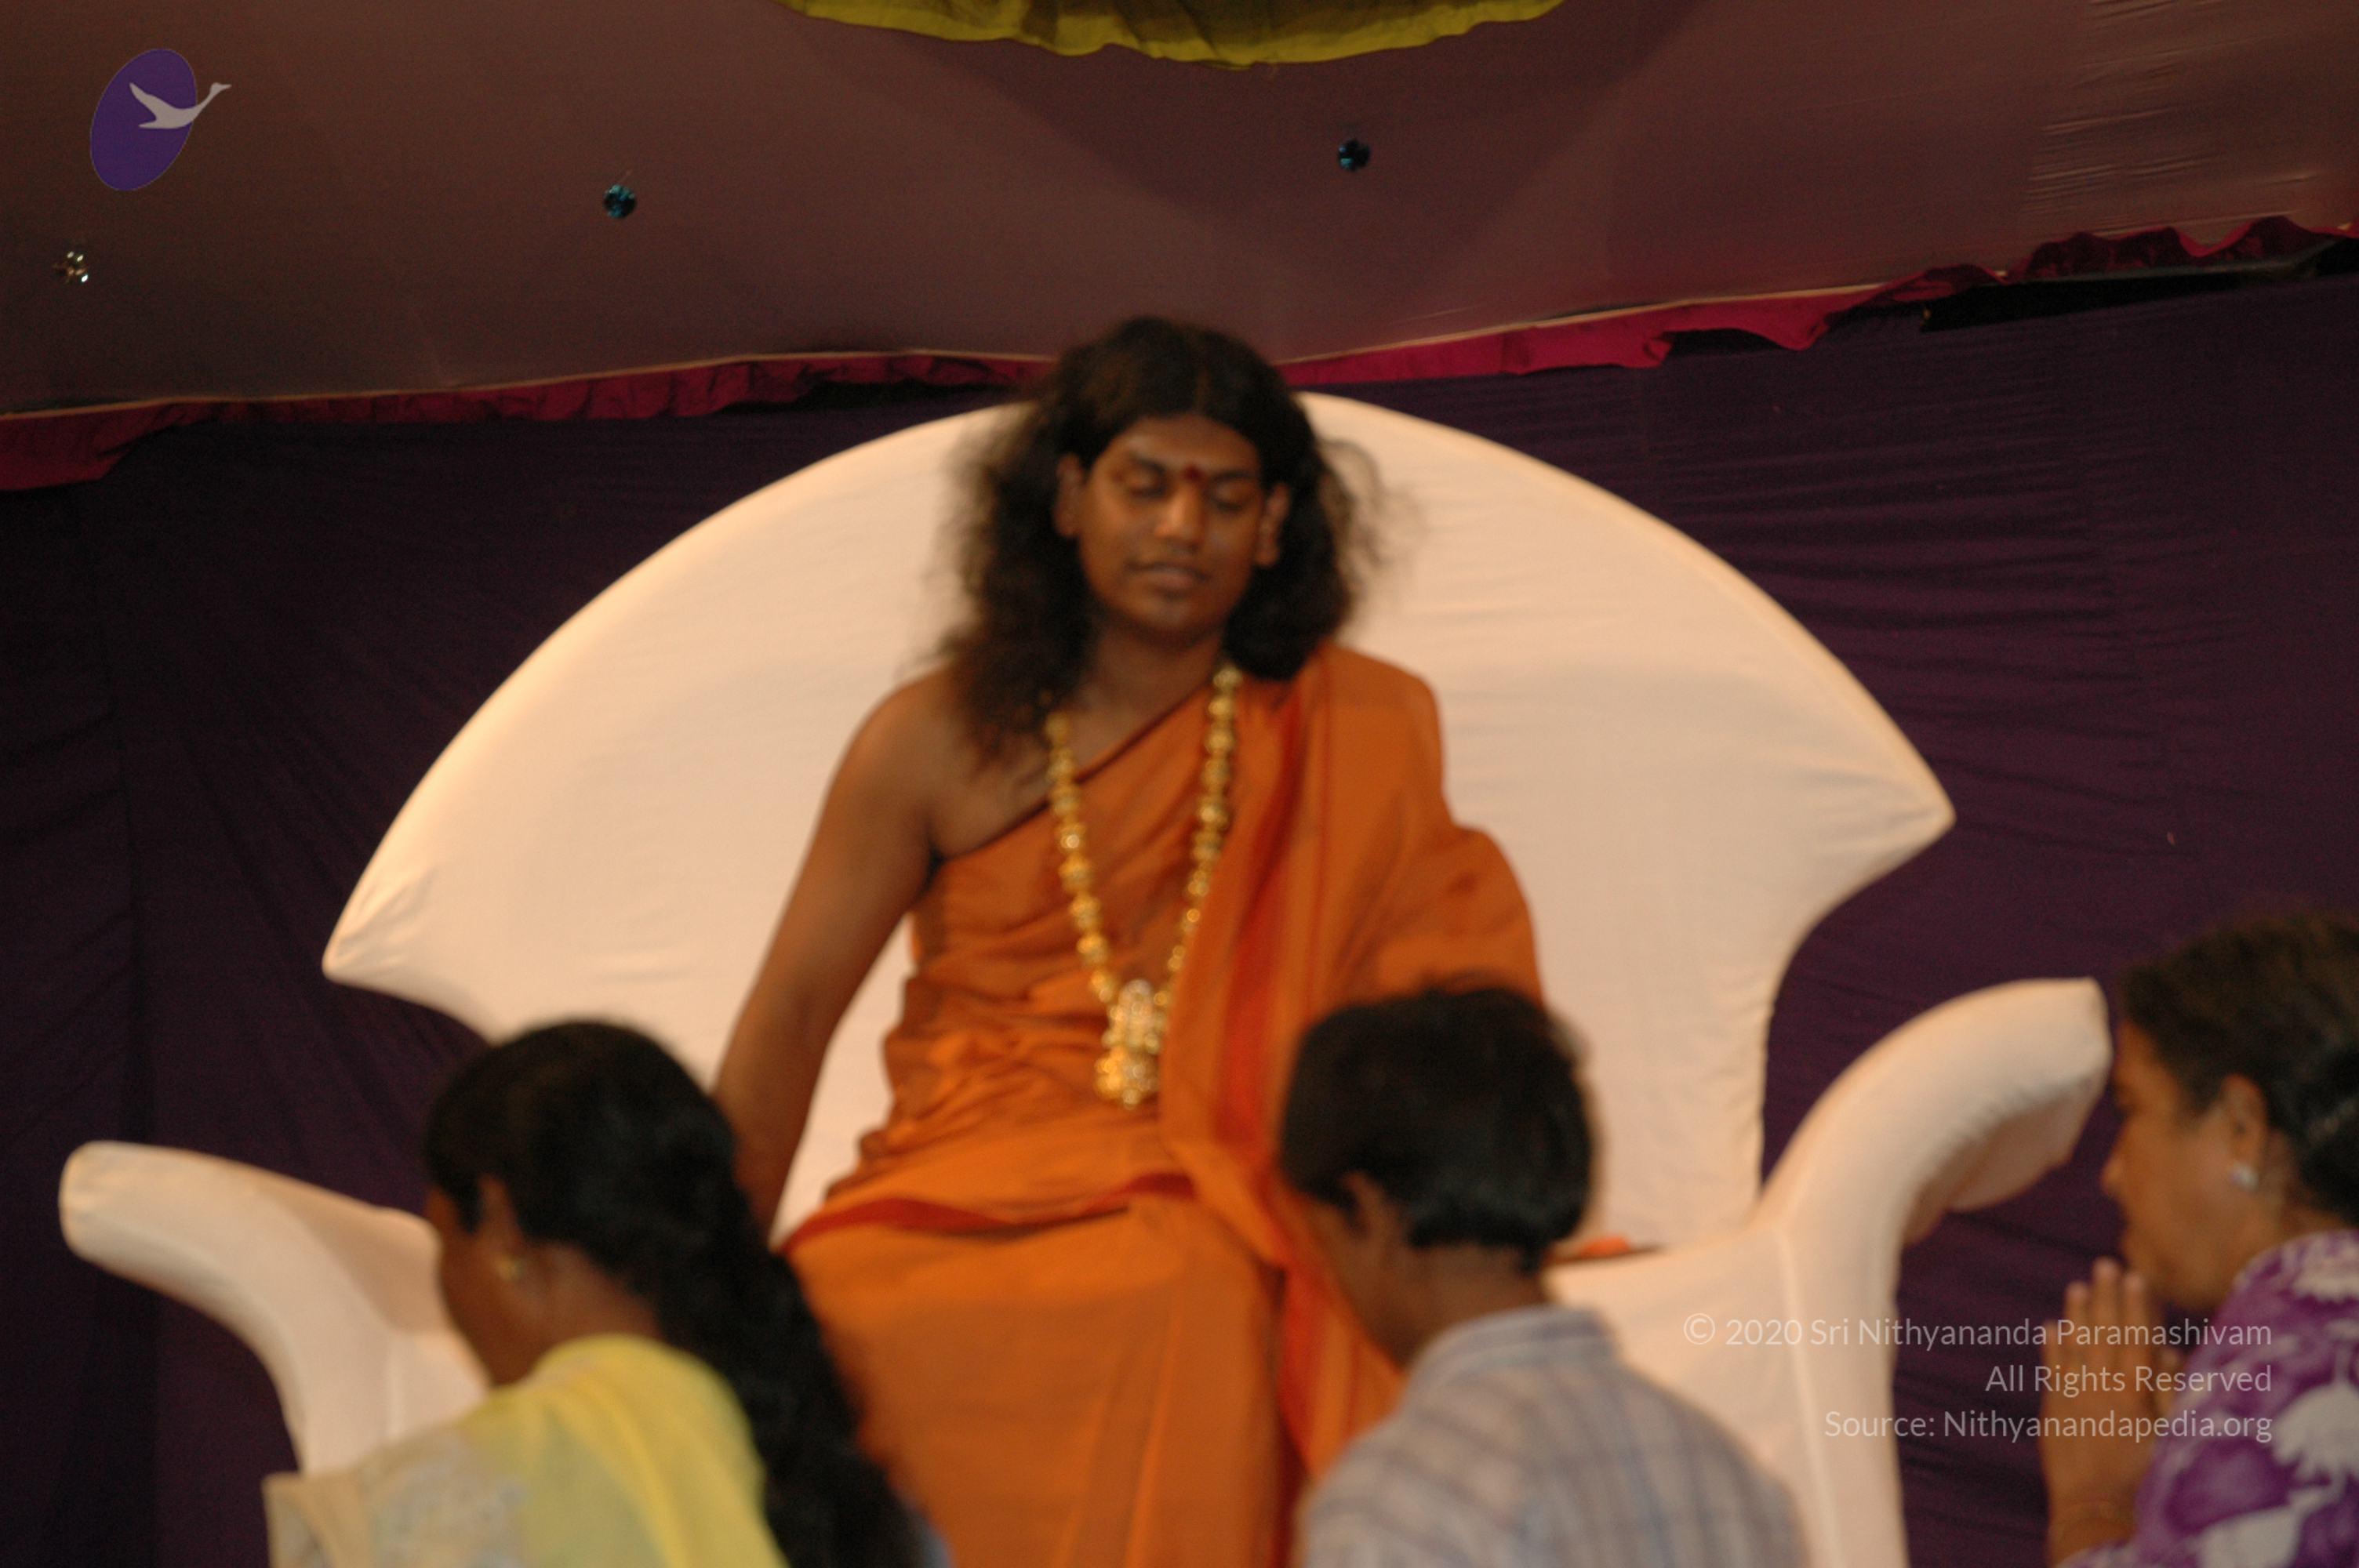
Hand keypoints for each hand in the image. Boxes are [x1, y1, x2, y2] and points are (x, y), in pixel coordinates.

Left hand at [2039, 1259, 2172, 1560]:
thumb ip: (2171, 1393)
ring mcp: (2075, 1399)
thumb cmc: (2146, 1480)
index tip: (2137, 1276)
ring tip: (2078, 1285)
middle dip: (2106, 1298)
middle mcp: (2102, 1389)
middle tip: (2105, 1263)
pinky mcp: (2054, 1414)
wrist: (2099, 1513)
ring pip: (2076, 1347)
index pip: (2137, 1339)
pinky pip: (2052, 1372)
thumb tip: (2172, 1352)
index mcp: (2135, 1395)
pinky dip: (2051, 1348)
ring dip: (2078, 1315)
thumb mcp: (2170, 1437)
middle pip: (2105, 1334)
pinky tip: (2050, 1326)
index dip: (2138, 1307)